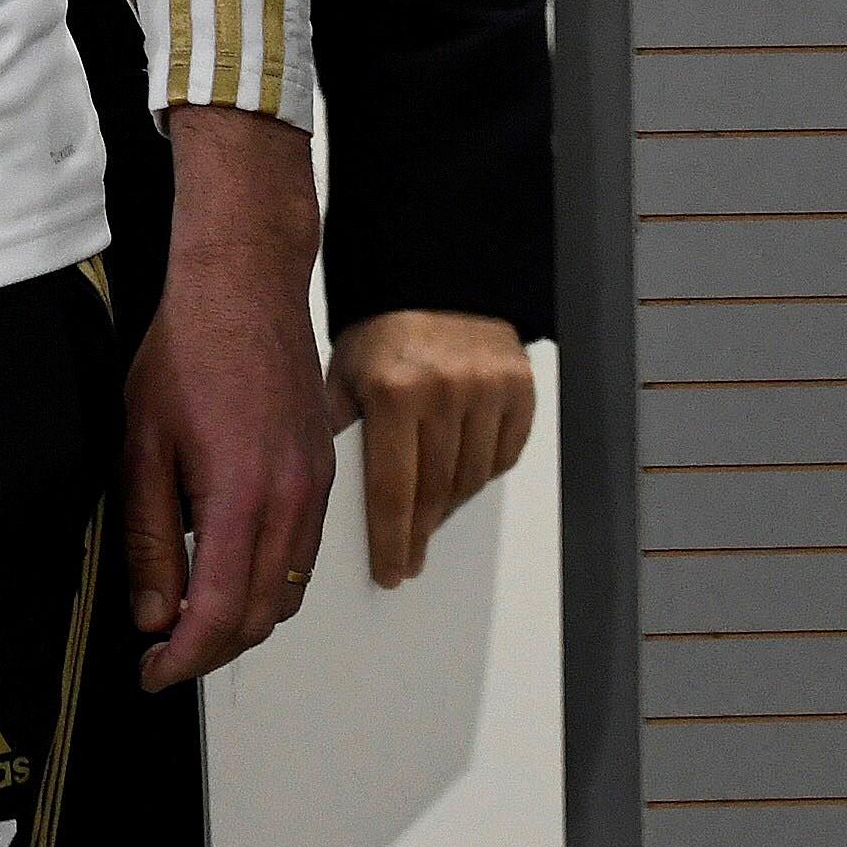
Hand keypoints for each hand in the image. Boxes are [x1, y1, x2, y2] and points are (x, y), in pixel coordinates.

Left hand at [120, 107, 329, 691]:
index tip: (151, 672)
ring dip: (239, 622)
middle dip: (209, 650)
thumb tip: (153, 613)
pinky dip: (265, 584)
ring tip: (186, 618)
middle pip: (258, 618)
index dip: (181, 658)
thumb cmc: (188, 351)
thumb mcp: (141, 447)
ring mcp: (314, 490)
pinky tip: (224, 571)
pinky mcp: (321, 475)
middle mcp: (290, 501)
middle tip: (161, 655)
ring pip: (284, 594)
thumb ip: (146, 539)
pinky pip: (301, 558)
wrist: (244, 287)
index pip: (217, 614)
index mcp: (241, 497)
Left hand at [331, 310, 534, 588]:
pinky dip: (481, 474)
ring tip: (428, 519)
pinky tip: (460, 480)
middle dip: (418, 533)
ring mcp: (489, 389)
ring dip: (449, 506)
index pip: (392, 490)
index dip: (391, 541)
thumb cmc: (381, 329)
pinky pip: (503, 455)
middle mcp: (446, 390)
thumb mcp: (343, 374)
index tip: (390, 572)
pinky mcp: (520, 387)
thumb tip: (326, 502)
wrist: (435, 274)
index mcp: (395, 390)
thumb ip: (337, 433)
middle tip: (407, 559)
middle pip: (435, 492)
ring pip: (471, 479)